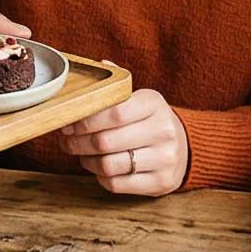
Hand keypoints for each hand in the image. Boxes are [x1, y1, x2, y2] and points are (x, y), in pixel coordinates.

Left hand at [59, 89, 188, 196]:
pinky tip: (98, 167)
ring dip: (87, 161)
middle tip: (66, 140)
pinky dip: (100, 177)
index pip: (113, 112)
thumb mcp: (140, 99)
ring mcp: (164, 159)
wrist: (184, 148)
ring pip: (109, 165)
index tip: (68, 123)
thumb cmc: (150, 120)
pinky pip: (117, 184)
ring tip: (80, 153)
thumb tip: (99, 66)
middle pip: (106, 141)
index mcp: (154, 104)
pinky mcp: (160, 182)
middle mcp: (163, 131)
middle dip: (78, 142)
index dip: (85, 120)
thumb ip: (118, 87)